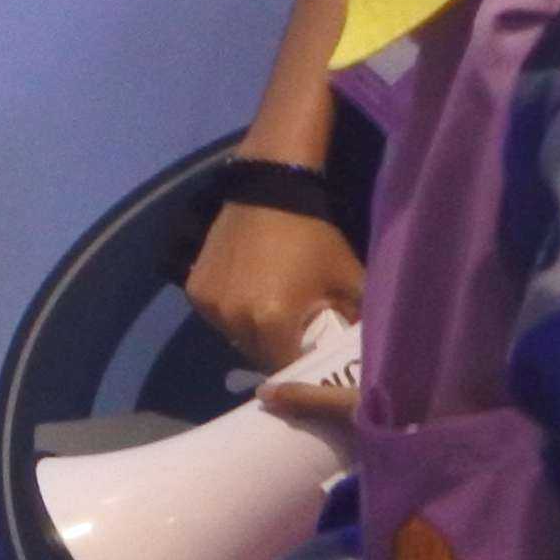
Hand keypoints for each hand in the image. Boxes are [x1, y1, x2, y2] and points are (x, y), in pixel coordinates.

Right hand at [189, 199, 364, 373]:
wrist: (270, 193)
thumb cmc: (313, 238)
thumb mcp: (348, 279)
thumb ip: (358, 319)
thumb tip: (364, 349)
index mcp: (272, 320)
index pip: (286, 365)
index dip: (301, 364)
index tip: (312, 355)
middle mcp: (234, 318)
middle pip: (256, 354)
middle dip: (276, 349)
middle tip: (293, 334)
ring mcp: (210, 304)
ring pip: (233, 336)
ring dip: (251, 332)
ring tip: (268, 312)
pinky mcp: (194, 289)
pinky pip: (216, 316)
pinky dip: (231, 312)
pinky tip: (246, 294)